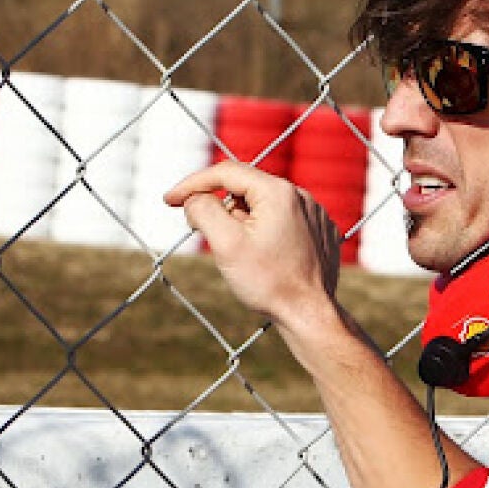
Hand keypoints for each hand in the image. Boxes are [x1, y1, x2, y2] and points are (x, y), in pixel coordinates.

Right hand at [163, 161, 342, 330]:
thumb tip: (194, 199)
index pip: (226, 173)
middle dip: (218, 206)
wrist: (309, 314)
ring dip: (242, 221)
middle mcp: (300, 196)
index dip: (192, 184)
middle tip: (200, 231)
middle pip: (244, 188)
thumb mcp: (226, 245)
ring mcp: (313, 213)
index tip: (170, 200)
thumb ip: (204, 211)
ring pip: (262, 205)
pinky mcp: (318, 231)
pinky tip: (263, 257)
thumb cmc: (269, 282)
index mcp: (277, 192)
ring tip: (242, 254)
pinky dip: (264, 231)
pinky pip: (282, 220)